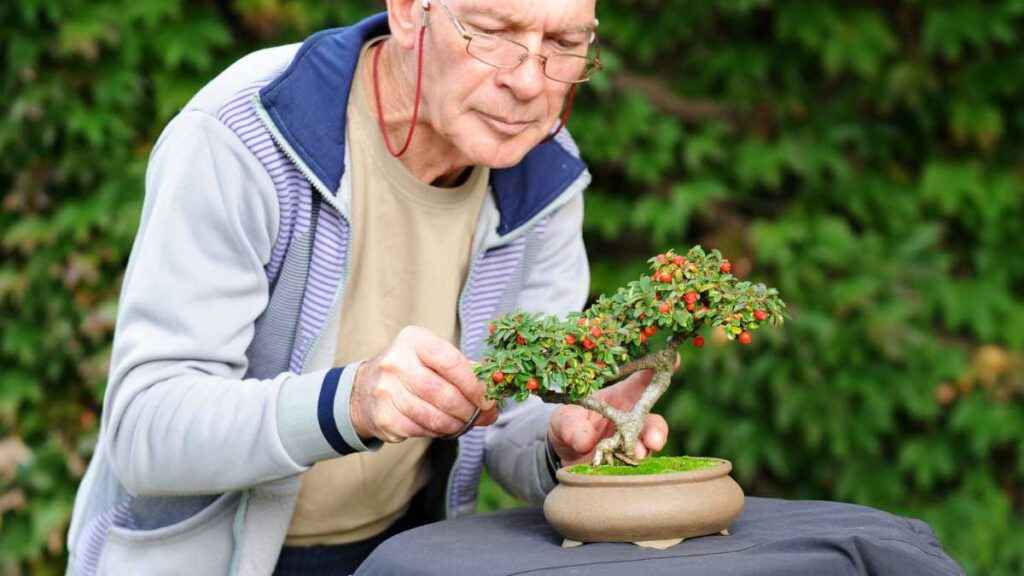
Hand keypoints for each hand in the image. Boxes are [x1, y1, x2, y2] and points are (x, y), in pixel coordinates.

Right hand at [349, 326, 497, 442]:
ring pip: (434, 416)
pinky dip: (437, 432)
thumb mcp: (432, 358)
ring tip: (463, 423)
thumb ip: (464, 372)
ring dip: (455, 425)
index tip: (488, 400)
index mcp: (414, 340)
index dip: (475, 385)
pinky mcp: (383, 416)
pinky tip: (441, 427)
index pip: (452, 362)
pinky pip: (421, 430)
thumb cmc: (411, 370)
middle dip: (468, 410)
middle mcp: (396, 362)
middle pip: (444, 394)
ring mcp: (386, 390)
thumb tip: (493, 400)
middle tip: (480, 416)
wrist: (365, 388)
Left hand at [547, 354, 676, 465]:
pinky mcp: (626, 464)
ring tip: (634, 456)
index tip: (674, 359)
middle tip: (653, 440)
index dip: (658, 369)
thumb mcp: (563, 419)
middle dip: (657, 430)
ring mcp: (631, 443)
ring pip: (647, 447)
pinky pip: (634, 467)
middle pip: (653, 421)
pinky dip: (629, 469)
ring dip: (643, 451)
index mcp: (621, 397)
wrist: (564, 455)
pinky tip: (622, 472)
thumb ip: (570, 426)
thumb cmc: (568, 424)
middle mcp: (631, 420)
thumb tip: (584, 441)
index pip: (643, 380)